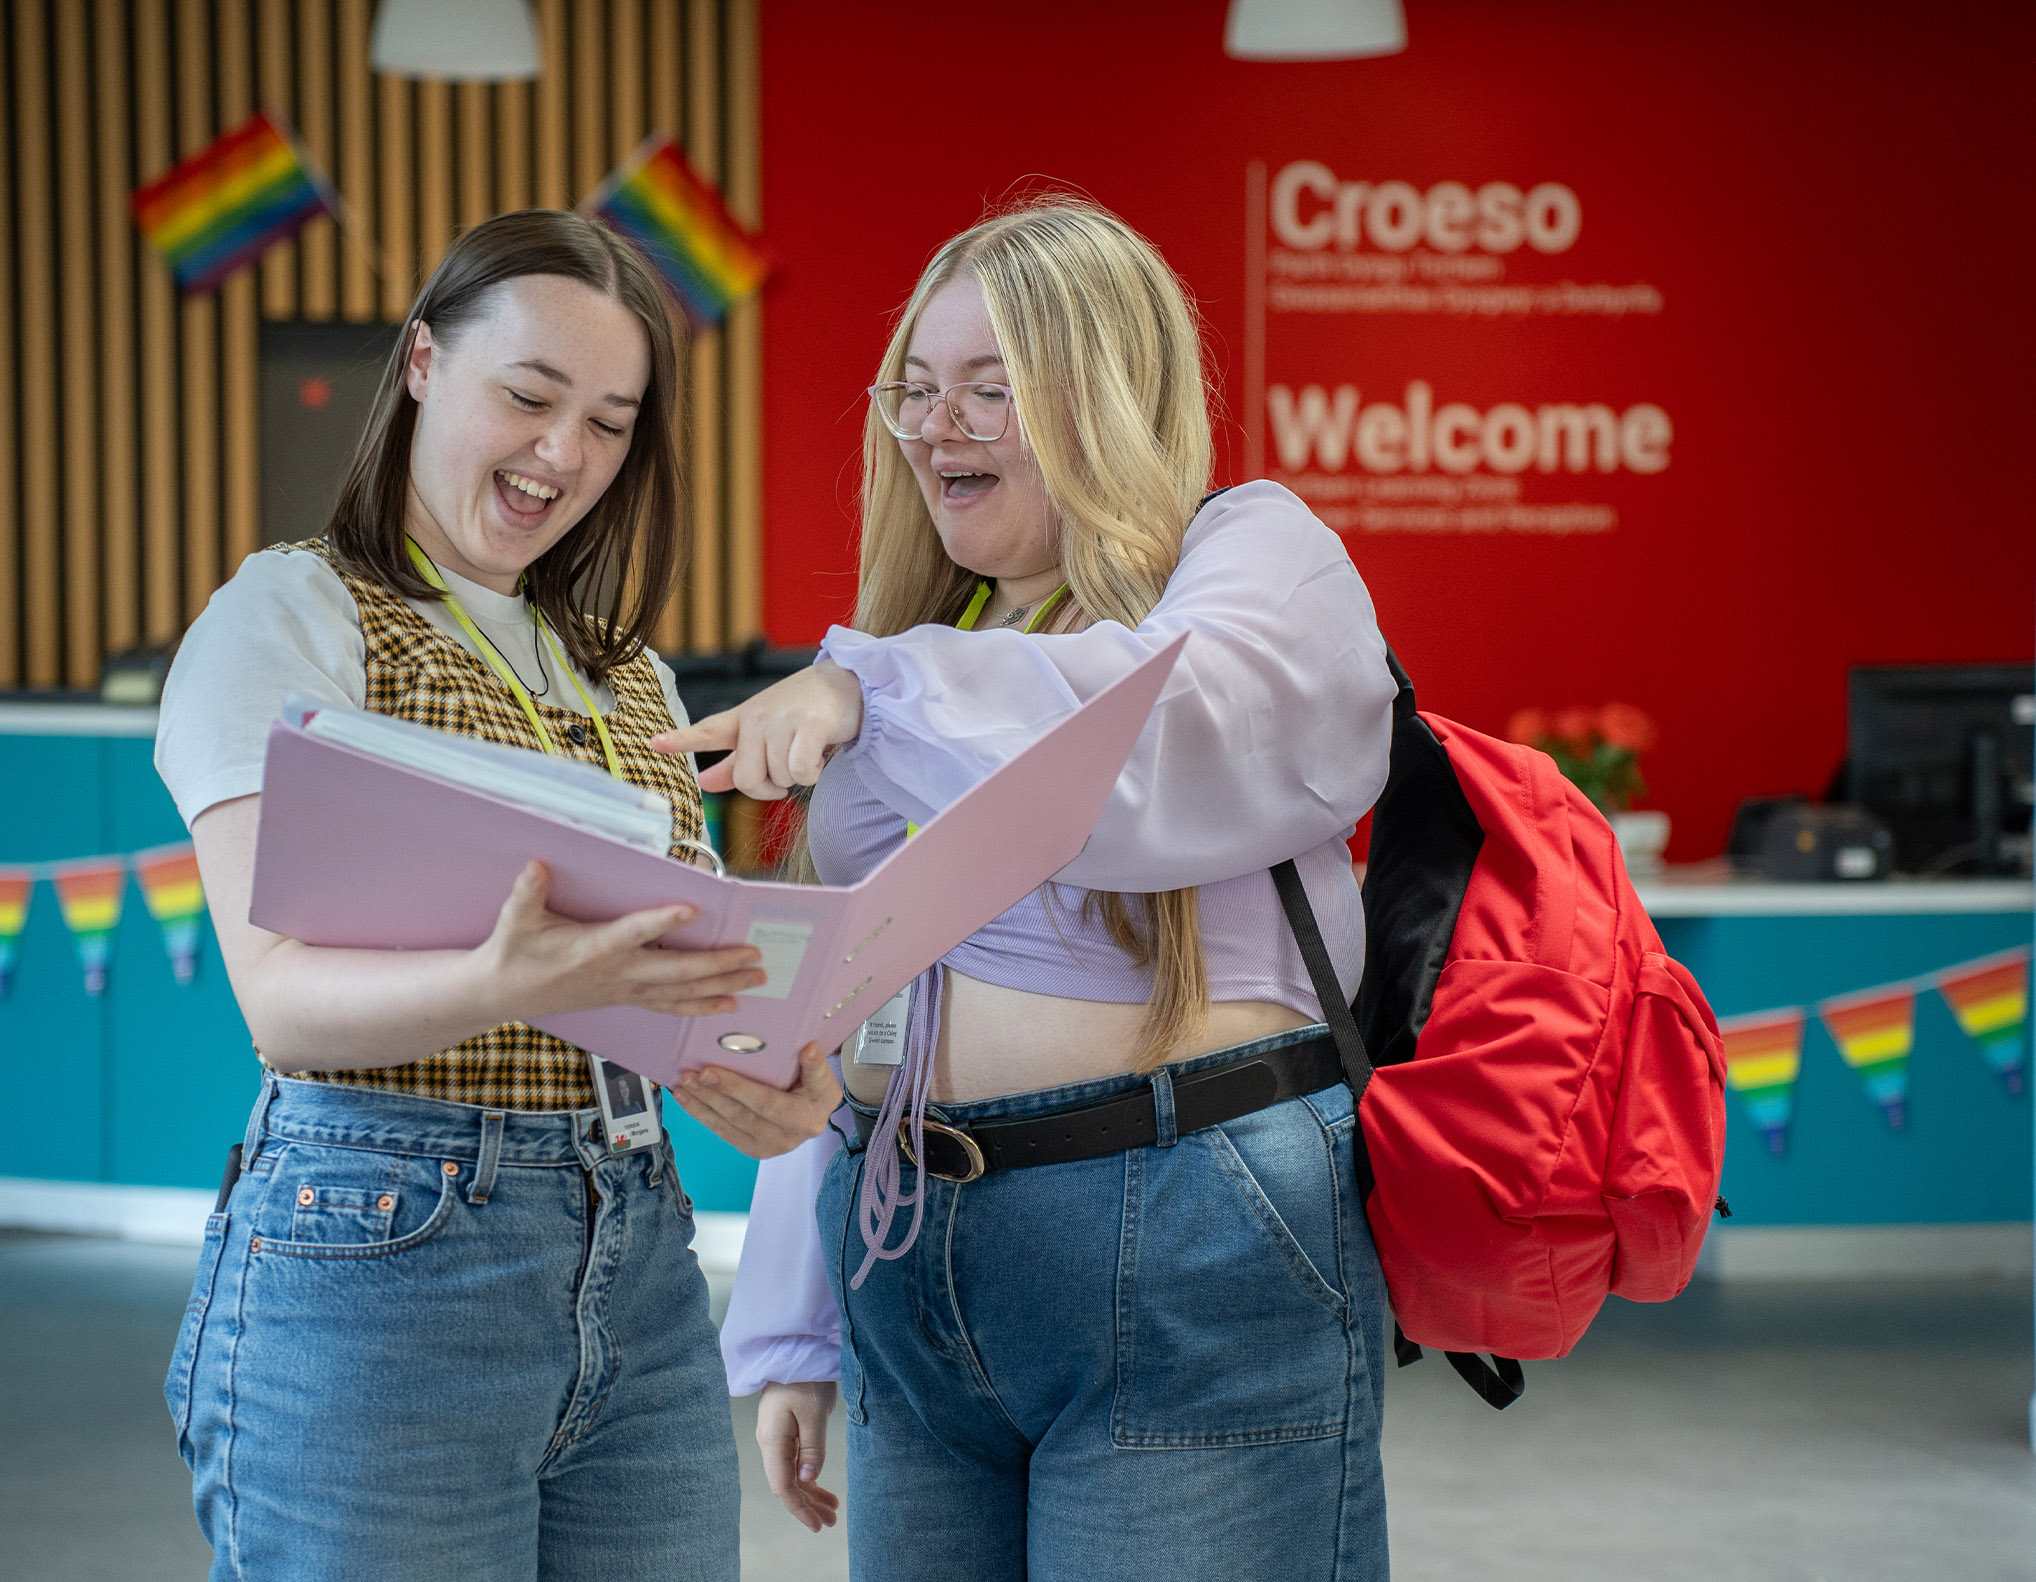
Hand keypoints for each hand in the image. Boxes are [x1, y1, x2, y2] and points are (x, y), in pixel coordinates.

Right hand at [476, 861, 766, 1020]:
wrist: (501, 994)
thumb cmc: (512, 953)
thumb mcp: (515, 920)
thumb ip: (528, 893)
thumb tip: (537, 866)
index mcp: (593, 949)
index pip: (633, 933)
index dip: (662, 922)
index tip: (692, 909)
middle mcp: (616, 974)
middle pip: (675, 971)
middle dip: (717, 964)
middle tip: (753, 955)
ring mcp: (624, 991)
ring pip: (680, 993)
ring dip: (721, 986)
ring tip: (756, 978)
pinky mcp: (625, 999)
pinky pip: (670, 1007)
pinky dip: (700, 1007)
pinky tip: (728, 1006)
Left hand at [651, 661, 862, 799]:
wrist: (849, 683)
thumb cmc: (806, 711)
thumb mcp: (767, 733)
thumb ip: (736, 760)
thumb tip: (705, 783)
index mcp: (744, 719)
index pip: (708, 730)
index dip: (680, 740)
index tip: (654, 743)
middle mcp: (758, 717)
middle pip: (746, 777)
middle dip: (768, 787)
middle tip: (785, 774)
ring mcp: (782, 719)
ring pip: (778, 777)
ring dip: (797, 777)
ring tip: (808, 751)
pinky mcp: (810, 725)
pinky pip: (801, 771)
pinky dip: (813, 774)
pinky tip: (820, 756)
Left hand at [673, 1040, 841, 1157]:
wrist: (806, 1114)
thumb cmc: (808, 1086)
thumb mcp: (817, 1072)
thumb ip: (813, 1063)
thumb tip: (809, 1048)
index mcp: (819, 1105)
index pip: (812, 1083)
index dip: (807, 1068)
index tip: (805, 1050)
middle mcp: (800, 1129)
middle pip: (760, 1109)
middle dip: (728, 1090)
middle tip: (703, 1073)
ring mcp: (776, 1144)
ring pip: (735, 1123)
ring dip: (706, 1102)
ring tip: (686, 1083)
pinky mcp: (755, 1150)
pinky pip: (724, 1132)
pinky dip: (702, 1114)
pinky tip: (686, 1098)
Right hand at [757, 1380, 839, 1531]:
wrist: (794, 1351)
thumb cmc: (804, 1378)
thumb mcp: (813, 1412)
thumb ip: (812, 1447)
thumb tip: (809, 1479)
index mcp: (773, 1441)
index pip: (783, 1486)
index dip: (799, 1508)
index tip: (817, 1524)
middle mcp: (771, 1444)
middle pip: (787, 1484)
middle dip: (808, 1506)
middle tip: (831, 1522)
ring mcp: (777, 1438)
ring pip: (793, 1475)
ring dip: (811, 1493)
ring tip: (832, 1509)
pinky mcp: (786, 1432)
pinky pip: (796, 1462)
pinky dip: (810, 1477)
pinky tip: (821, 1486)